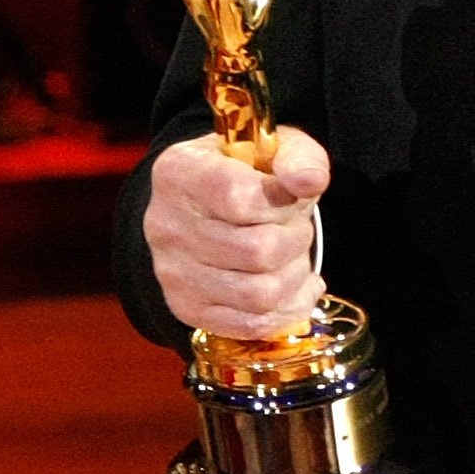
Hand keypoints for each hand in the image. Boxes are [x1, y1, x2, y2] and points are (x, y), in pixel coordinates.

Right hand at [145, 127, 329, 338]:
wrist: (207, 207)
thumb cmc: (247, 174)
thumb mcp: (276, 149)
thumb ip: (298, 158)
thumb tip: (309, 182)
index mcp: (180, 173)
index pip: (240, 197)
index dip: (281, 201)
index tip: (288, 195)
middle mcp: (166, 225)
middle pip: (258, 251)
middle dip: (296, 239)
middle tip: (296, 227)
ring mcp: (172, 272)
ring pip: (260, 294)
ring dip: (294, 276)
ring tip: (293, 256)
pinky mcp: (187, 308)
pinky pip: (251, 325)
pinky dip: (287, 309)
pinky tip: (295, 287)